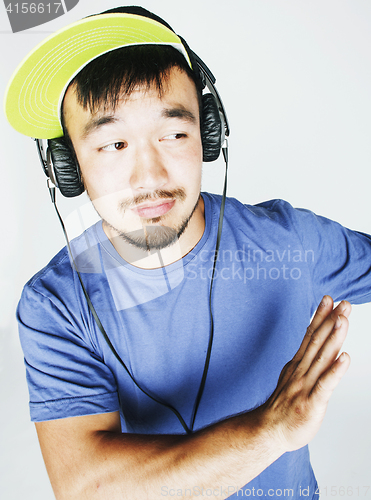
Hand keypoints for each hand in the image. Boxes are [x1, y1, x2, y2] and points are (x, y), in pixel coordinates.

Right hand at [260, 296, 350, 452]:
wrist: (268, 430)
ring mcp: (306, 386)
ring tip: (343, 320)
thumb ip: (307, 360)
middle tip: (343, 304)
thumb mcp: (294, 376)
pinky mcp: (312, 403)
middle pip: (318, 342)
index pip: (310, 335)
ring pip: (322, 358)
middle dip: (331, 321)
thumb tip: (317, 343)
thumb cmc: (284, 405)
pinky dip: (335, 371)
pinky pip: (325, 385)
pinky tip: (345, 358)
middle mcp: (302, 371)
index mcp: (299, 364)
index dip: (320, 316)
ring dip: (334, 338)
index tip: (329, 299)